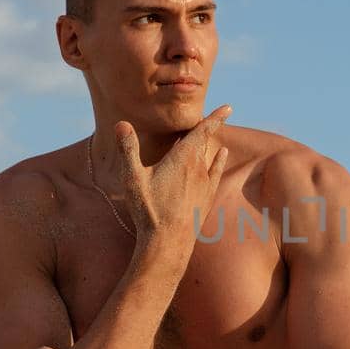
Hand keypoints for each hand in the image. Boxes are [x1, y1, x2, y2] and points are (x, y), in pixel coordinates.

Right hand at [113, 104, 230, 237]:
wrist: (168, 242)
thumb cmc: (149, 210)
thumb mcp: (133, 178)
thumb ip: (128, 149)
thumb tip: (121, 123)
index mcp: (183, 158)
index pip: (203, 131)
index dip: (215, 117)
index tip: (228, 106)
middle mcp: (199, 168)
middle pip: (205, 142)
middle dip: (207, 127)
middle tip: (212, 114)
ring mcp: (205, 184)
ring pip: (210, 156)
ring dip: (209, 143)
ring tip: (211, 132)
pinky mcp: (207, 198)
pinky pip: (216, 173)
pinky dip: (219, 161)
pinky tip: (222, 156)